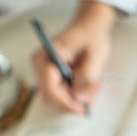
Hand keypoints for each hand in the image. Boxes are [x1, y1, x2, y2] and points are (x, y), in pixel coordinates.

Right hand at [31, 0, 116, 114]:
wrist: (88, 26)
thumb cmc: (91, 35)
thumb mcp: (95, 56)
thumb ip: (87, 77)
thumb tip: (79, 98)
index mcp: (48, 55)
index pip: (50, 87)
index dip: (65, 102)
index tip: (81, 108)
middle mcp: (40, 63)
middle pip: (50, 96)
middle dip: (71, 101)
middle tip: (92, 96)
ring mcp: (43, 70)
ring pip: (55, 98)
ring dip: (74, 98)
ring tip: (93, 86)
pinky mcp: (49, 75)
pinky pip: (59, 93)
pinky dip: (73, 94)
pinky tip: (87, 85)